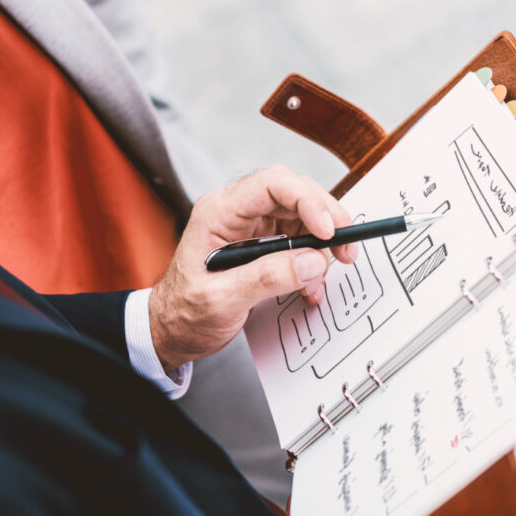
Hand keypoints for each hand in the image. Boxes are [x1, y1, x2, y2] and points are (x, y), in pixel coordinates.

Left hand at [149, 165, 356, 370]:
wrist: (170, 331)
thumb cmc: (182, 313)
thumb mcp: (220, 300)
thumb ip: (266, 278)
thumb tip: (313, 261)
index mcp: (218, 213)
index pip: (271, 184)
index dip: (306, 200)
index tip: (328, 231)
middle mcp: (235, 213)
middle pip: (293, 193)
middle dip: (325, 218)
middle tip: (345, 249)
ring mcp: (249, 228)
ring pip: (300, 216)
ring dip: (321, 243)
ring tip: (325, 273)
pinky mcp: (260, 246)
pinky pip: (297, 241)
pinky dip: (312, 262)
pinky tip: (310, 286)